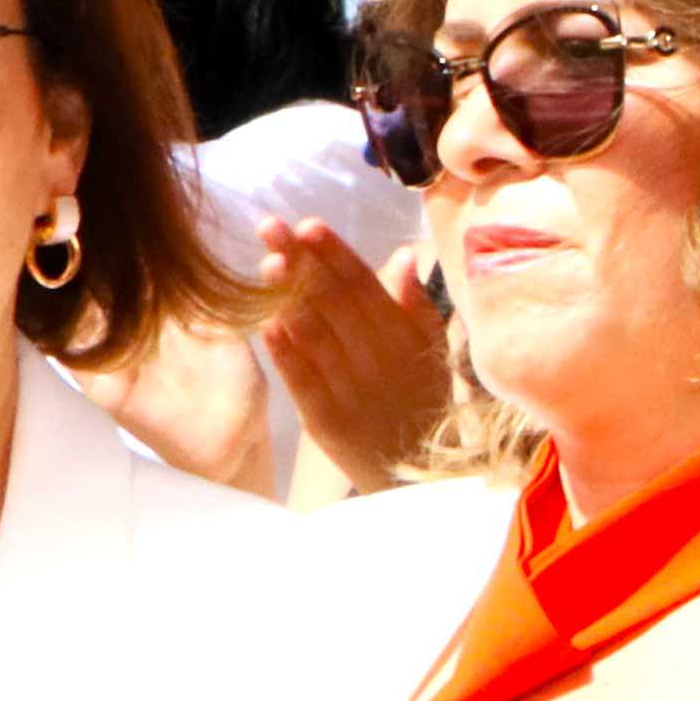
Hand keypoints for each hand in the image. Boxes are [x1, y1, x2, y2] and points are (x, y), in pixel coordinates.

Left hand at [250, 222, 450, 493]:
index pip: (367, 287)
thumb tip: (403, 255)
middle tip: (270, 226)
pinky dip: (285, 351)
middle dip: (302, 262)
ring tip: (264, 262)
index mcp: (404, 338)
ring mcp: (350, 389)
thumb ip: (416, 304)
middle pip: (334, 302)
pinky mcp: (327, 420)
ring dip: (288, 297)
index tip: (310, 224)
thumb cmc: (426, 404)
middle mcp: (378, 358)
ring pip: (316, 335)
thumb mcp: (434, 351)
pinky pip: (303, 380)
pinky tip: (264, 322)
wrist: (424, 476)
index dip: (337, 255)